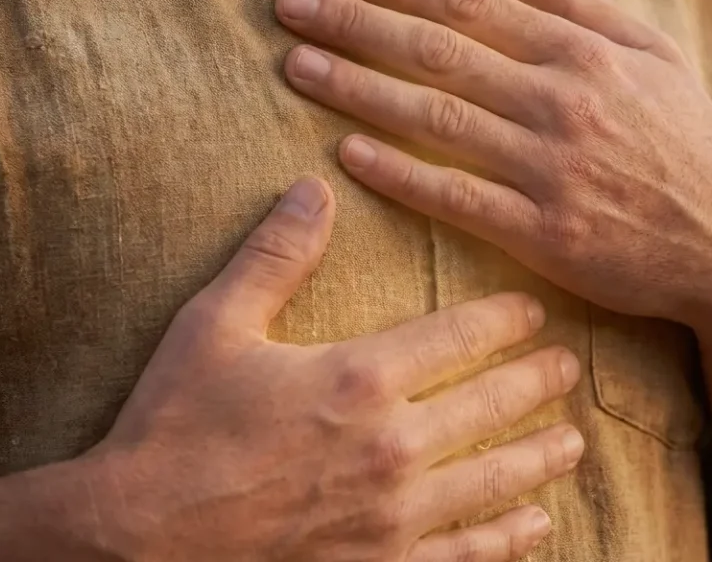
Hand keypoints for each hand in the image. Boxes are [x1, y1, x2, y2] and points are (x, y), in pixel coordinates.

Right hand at [84, 178, 583, 561]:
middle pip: (492, 405)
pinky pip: (465, 554)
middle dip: (538, 382)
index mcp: (358, 378)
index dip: (504, 320)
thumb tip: (314, 187)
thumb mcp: (215, 326)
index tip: (533, 311)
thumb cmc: (173, 426)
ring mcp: (393, 516)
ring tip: (573, 442)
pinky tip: (535, 526)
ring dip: (540, 457)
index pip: (459, 335)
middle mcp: (392, 446)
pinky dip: (507, 538)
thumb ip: (275, 257)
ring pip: (494, 479)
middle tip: (568, 368)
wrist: (139, 537)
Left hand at [274, 0, 711, 327]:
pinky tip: (347, 152)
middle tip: (289, 5)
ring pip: (434, 118)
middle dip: (354, 23)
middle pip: (436, 51)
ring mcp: (550, 169)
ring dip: (358, 88)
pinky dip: (398, 173)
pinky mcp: (544, 234)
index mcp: (581, 53)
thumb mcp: (651, 54)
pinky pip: (455, 197)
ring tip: (297, 66)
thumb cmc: (688, 145)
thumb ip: (575, 2)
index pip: (467, 4)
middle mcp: (560, 102)